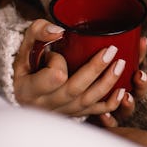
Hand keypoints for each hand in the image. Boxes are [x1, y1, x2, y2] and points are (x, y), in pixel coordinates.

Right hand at [14, 20, 146, 117]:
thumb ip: (39, 32)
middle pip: (74, 89)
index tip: (58, 47)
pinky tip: (122, 91)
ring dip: (107, 83)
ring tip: (120, 64)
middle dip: (96, 69)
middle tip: (112, 51)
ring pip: (87, 101)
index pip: (51, 77)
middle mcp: (45, 104)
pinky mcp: (73, 114)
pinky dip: (110, 103)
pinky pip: (93, 112)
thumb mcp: (27, 44)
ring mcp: (60, 112)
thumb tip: (59, 32)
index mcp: (29, 89)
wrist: (24, 86)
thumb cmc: (28, 62)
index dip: (58, 61)